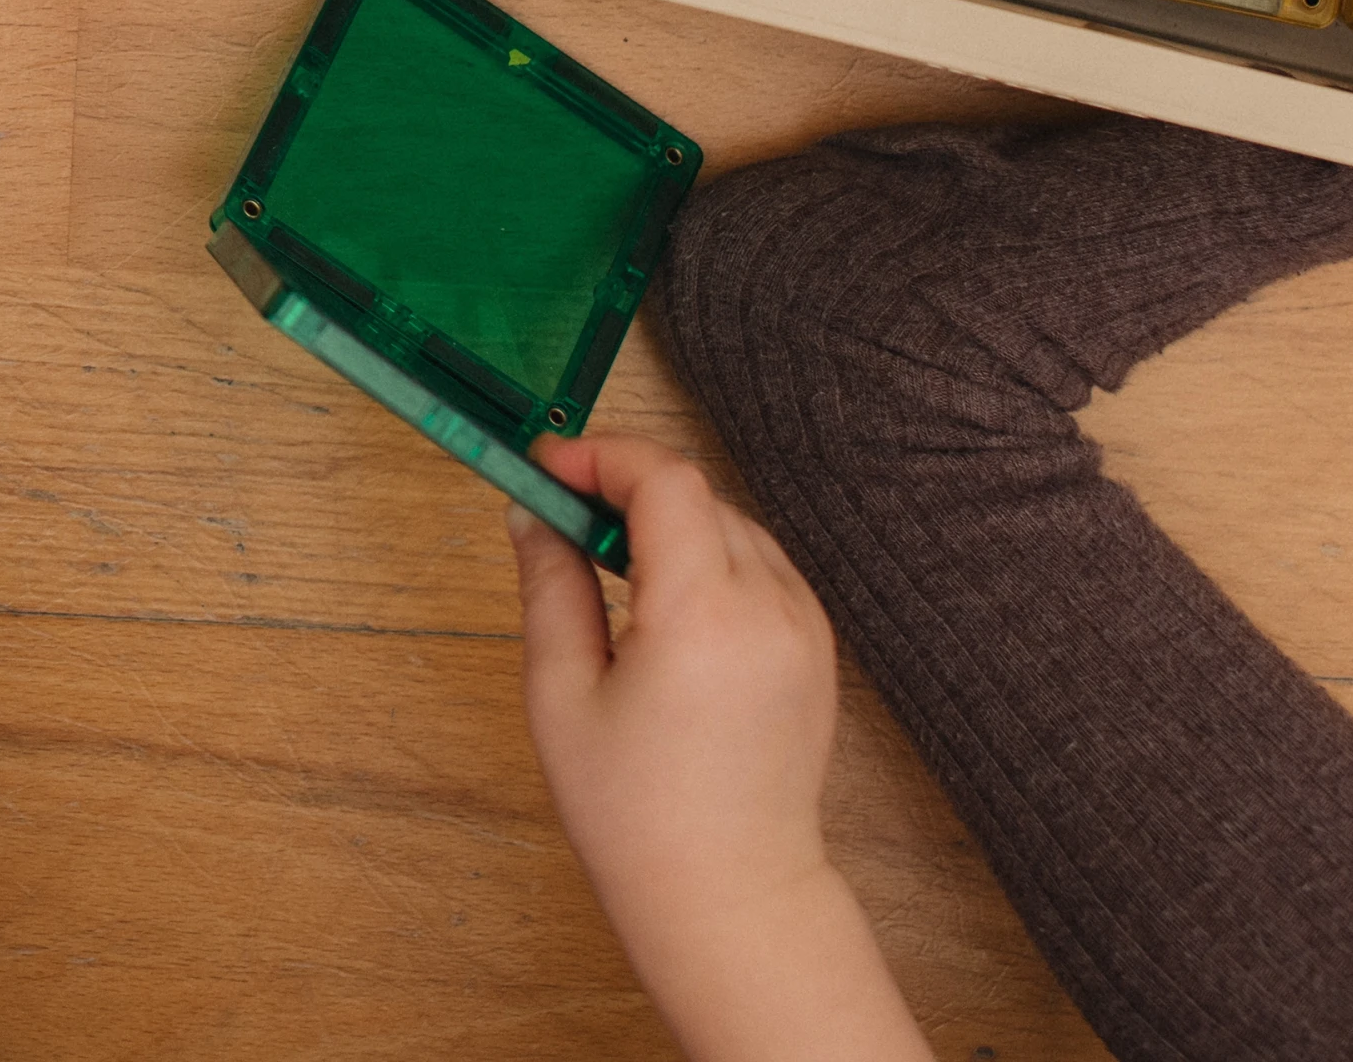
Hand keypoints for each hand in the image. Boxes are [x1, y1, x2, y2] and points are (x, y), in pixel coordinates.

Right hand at [511, 434, 927, 1061]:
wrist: (733, 896)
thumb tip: (534, 516)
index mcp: (704, 614)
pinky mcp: (818, 651)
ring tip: (608, 568)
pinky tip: (666, 607)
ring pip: (732, 526)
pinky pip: (763, 568)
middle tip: (561, 518)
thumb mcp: (563, 697)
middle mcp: (770, 608)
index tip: (546, 469)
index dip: (600, 456)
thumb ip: (550, 589)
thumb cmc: (638, 815)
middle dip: (625, 488)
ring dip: (669, 523)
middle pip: (698, 494)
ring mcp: (806, 628)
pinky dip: (711, 559)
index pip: (665, 479)